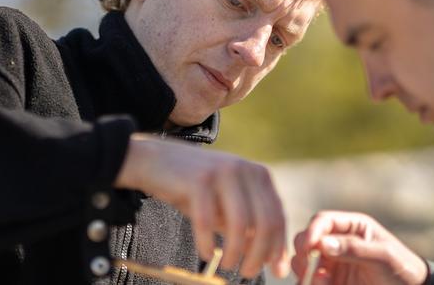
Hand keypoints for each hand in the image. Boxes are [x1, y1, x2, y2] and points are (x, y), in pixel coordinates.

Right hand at [115, 134, 288, 278]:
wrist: (154, 161)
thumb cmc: (193, 188)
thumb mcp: (226, 205)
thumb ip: (248, 225)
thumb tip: (268, 257)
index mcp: (259, 175)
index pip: (278, 216)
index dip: (279, 247)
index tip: (277, 272)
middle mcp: (246, 170)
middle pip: (264, 222)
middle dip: (259, 255)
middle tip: (248, 273)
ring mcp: (224, 172)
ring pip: (241, 224)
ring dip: (236, 252)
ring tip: (228, 267)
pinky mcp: (199, 179)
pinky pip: (208, 221)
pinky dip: (208, 242)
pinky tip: (206, 254)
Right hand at [291, 211, 427, 284]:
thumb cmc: (402, 269)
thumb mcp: (383, 257)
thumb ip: (354, 249)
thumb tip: (322, 244)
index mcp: (353, 227)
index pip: (323, 221)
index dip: (313, 231)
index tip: (310, 246)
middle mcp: (338, 242)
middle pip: (306, 239)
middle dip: (304, 250)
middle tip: (309, 264)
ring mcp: (332, 262)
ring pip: (303, 260)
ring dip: (305, 268)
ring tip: (322, 279)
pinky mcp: (330, 281)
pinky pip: (310, 279)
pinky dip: (310, 282)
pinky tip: (323, 284)